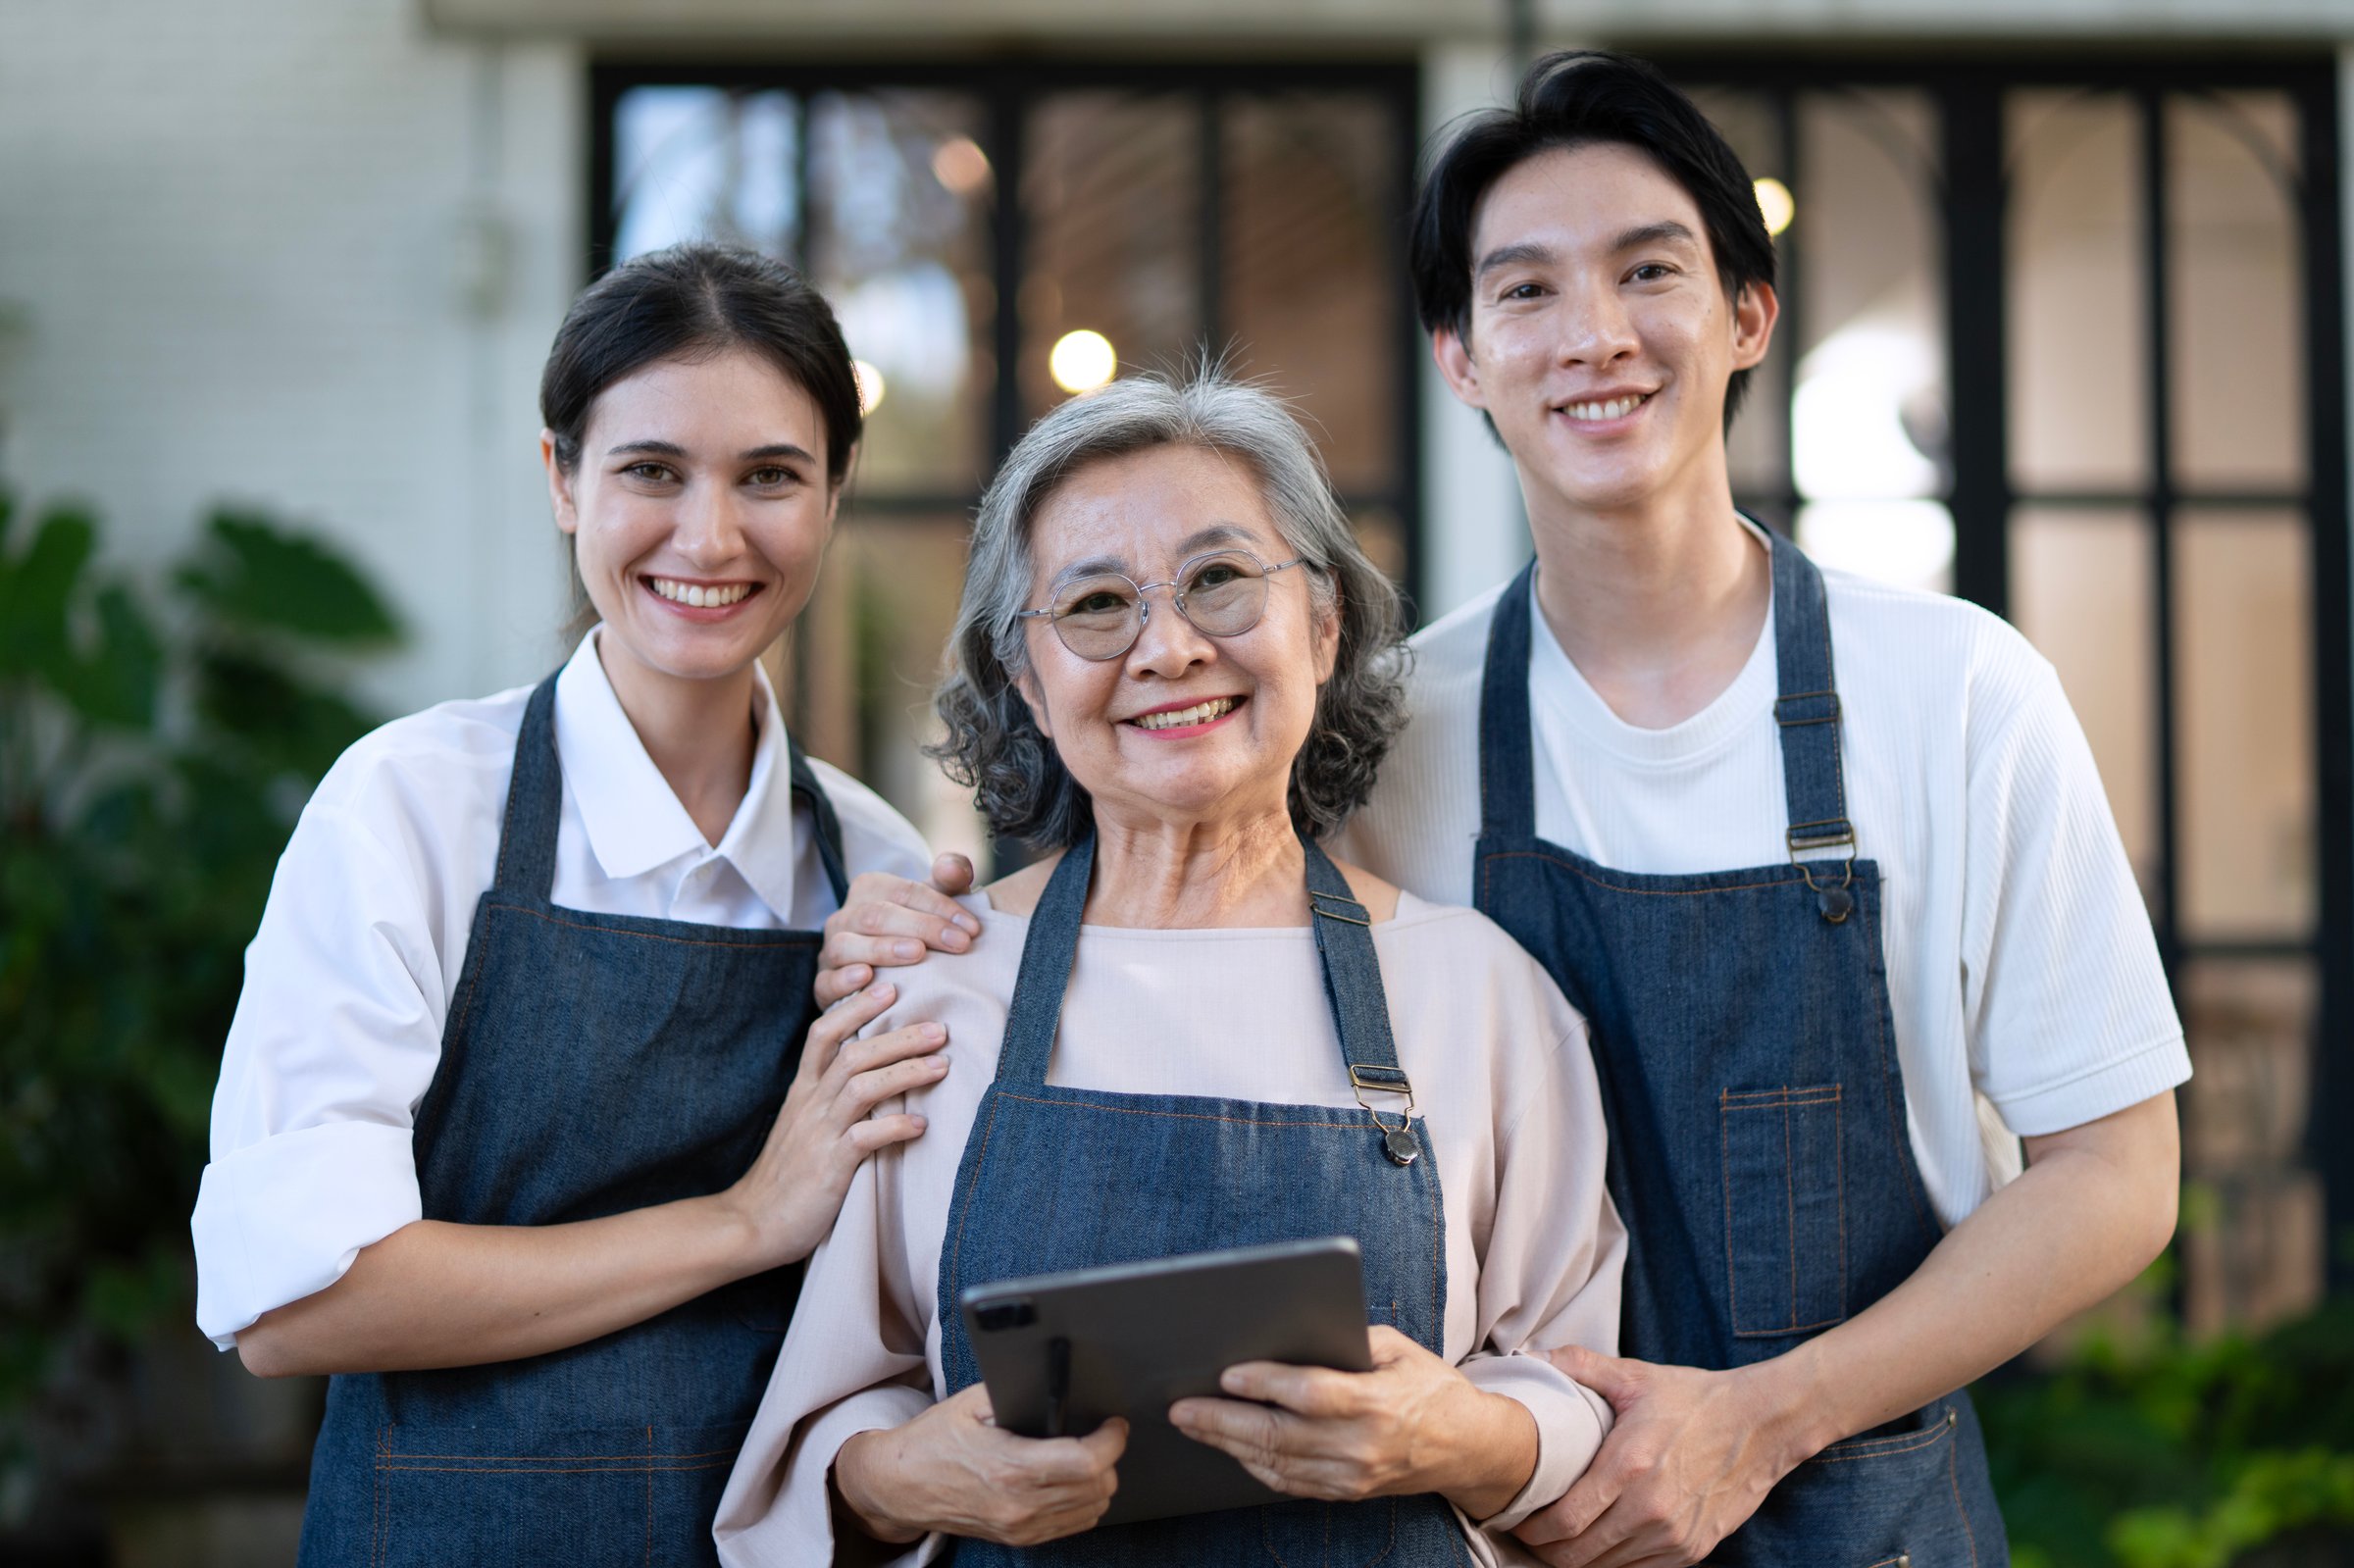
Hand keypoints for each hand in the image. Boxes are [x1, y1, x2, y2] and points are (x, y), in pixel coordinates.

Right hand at [714, 978, 947, 1268]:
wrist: (752, 1223)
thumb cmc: (787, 1175)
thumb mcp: (804, 1125)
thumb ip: (831, 1097)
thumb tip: (875, 1073)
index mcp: (803, 1091)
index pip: (823, 1033)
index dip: (854, 1005)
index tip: (886, 984)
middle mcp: (810, 1105)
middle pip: (853, 1053)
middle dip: (899, 1035)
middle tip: (939, 1026)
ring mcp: (819, 1134)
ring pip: (862, 1087)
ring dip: (905, 1072)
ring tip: (942, 1065)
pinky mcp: (829, 1167)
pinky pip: (864, 1139)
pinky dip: (895, 1128)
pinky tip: (921, 1126)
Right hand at [814, 854, 980, 1006]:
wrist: (887, 975)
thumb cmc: (916, 932)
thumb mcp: (934, 903)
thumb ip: (949, 880)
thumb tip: (954, 868)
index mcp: (868, 889)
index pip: (904, 891)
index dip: (940, 906)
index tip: (974, 928)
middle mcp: (843, 917)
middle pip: (877, 915)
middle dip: (921, 927)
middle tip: (959, 943)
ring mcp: (829, 950)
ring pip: (846, 945)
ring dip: (883, 949)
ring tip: (917, 954)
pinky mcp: (822, 985)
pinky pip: (825, 982)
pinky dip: (844, 980)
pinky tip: (868, 978)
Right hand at [833, 1383, 1126, 1545]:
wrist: (899, 1487)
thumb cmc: (932, 1441)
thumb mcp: (972, 1403)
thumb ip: (1017, 1393)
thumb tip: (1058, 1383)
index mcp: (1010, 1466)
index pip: (1087, 1462)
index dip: (1111, 1440)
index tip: (1114, 1424)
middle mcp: (1019, 1504)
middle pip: (1098, 1488)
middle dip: (1110, 1458)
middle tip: (1102, 1435)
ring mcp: (1020, 1526)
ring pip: (1092, 1510)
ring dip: (1099, 1482)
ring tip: (1088, 1455)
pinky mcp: (1019, 1538)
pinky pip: (1073, 1525)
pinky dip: (1083, 1502)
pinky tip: (1072, 1480)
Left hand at [1168, 1325, 1536, 1518]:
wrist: (1467, 1447)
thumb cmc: (1430, 1387)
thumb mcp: (1398, 1349)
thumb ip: (1347, 1343)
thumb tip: (1288, 1331)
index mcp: (1378, 1402)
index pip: (1311, 1394)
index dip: (1266, 1384)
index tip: (1227, 1374)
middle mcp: (1362, 1445)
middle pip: (1280, 1435)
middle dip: (1223, 1421)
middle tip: (1182, 1408)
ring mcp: (1352, 1476)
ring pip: (1276, 1463)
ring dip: (1228, 1445)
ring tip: (1192, 1425)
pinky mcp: (1346, 1492)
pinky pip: (1288, 1483)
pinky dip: (1253, 1465)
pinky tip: (1229, 1447)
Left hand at [1513, 1346, 1800, 1567]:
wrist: (1762, 1424)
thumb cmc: (1696, 1400)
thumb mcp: (1636, 1376)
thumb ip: (1581, 1366)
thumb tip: (1533, 1356)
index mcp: (1629, 1466)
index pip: (1565, 1520)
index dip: (1532, 1529)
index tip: (1514, 1519)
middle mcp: (1650, 1508)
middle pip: (1579, 1554)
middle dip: (1545, 1549)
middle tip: (1528, 1534)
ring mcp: (1674, 1534)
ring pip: (1607, 1567)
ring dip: (1576, 1560)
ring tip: (1558, 1540)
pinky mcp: (1693, 1549)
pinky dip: (1613, 1563)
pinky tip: (1599, 1544)